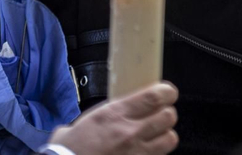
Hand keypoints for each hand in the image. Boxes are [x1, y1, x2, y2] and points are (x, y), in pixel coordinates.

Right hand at [47, 82, 178, 154]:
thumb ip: (104, 112)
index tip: (166, 92)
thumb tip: (109, 108)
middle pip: (169, 117)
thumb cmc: (71, 148)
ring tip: (156, 135)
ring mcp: (137, 153)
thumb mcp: (87, 120)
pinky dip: (155, 153)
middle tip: (159, 114)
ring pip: (170, 139)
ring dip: (165, 135)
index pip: (156, 97)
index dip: (167, 92)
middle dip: (167, 114)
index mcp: (116, 114)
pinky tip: (145, 151)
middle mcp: (131, 133)